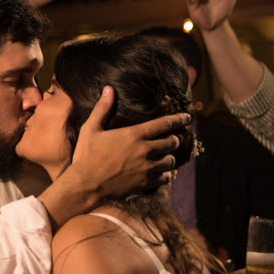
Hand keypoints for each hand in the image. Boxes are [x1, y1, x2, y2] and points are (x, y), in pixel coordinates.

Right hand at [67, 86, 186, 199]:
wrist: (86, 184)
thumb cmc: (86, 155)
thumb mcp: (90, 129)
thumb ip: (102, 108)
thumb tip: (108, 89)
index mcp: (134, 135)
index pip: (164, 124)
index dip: (178, 119)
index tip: (187, 117)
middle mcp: (145, 150)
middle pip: (172, 142)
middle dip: (174, 139)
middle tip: (173, 139)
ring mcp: (147, 168)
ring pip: (171, 160)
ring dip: (170, 157)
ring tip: (166, 156)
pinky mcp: (145, 183)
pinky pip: (165, 178)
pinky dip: (165, 175)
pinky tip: (161, 173)